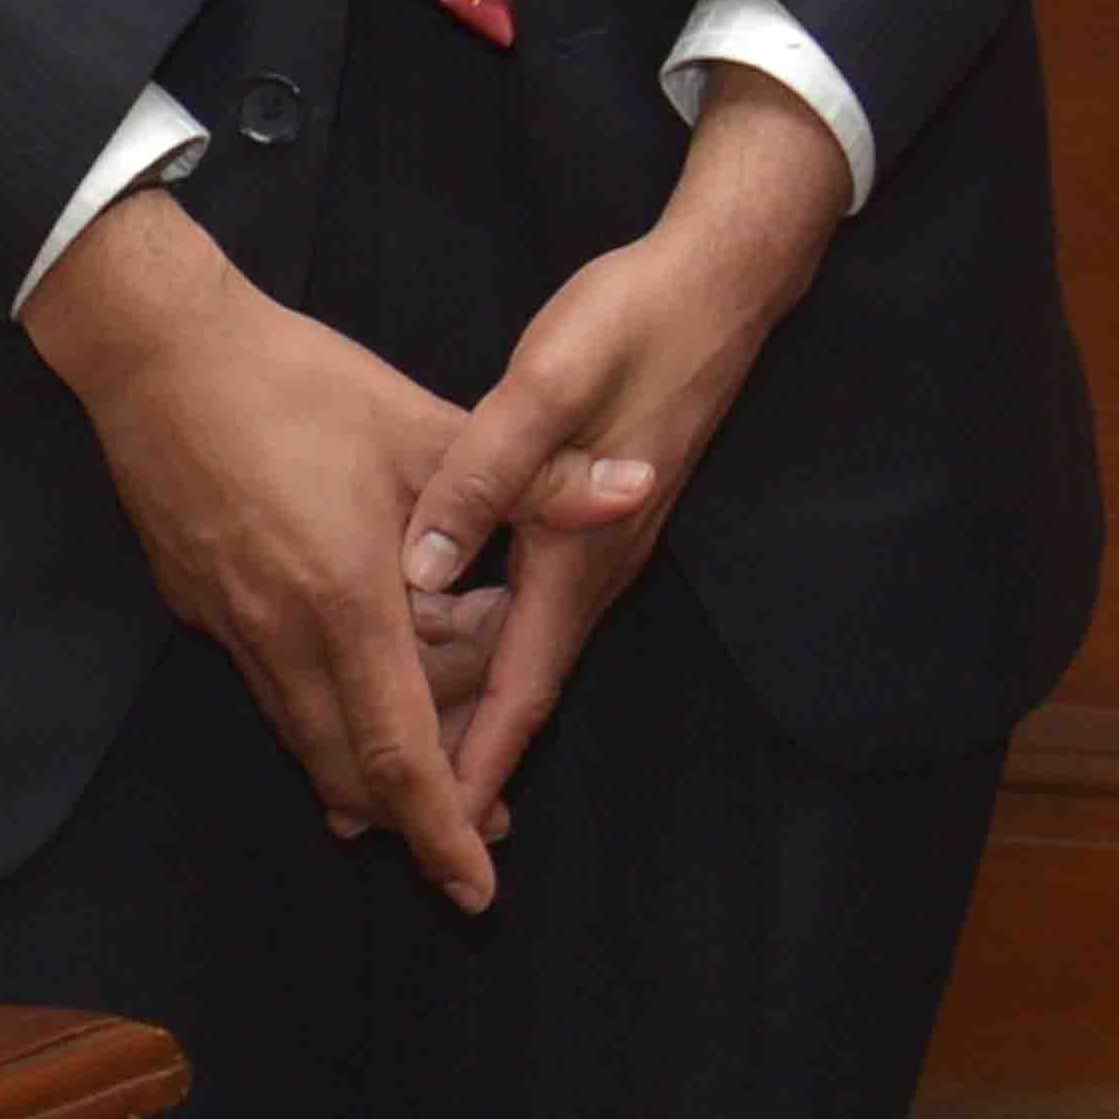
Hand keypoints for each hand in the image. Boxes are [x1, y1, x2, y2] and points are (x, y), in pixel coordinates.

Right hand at [29, 185, 500, 910]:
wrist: (160, 357)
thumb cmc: (302, 385)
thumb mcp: (433, 426)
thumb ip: (540, 479)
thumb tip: (639, 489)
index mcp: (344, 601)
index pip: (399, 748)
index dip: (442, 825)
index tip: (476, 887)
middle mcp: (280, 635)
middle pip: (350, 766)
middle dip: (417, 813)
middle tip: (484, 832)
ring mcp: (231, 628)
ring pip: (307, 735)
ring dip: (371, 763)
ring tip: (439, 775)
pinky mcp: (202, 610)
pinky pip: (276, 692)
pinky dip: (328, 713)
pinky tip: (364, 697)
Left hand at [399, 72, 849, 823]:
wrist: (724, 278)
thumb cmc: (635, 324)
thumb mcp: (548, 386)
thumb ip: (489, 475)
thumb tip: (427, 567)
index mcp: (577, 552)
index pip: (520, 688)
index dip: (475, 766)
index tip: (438, 840)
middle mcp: (595, 566)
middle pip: (520, 689)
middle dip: (464, 760)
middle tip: (394, 824)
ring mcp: (600, 543)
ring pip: (524, 653)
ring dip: (471, 709)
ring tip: (403, 759)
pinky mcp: (594, 514)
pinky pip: (530, 612)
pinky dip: (484, 652)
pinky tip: (440, 647)